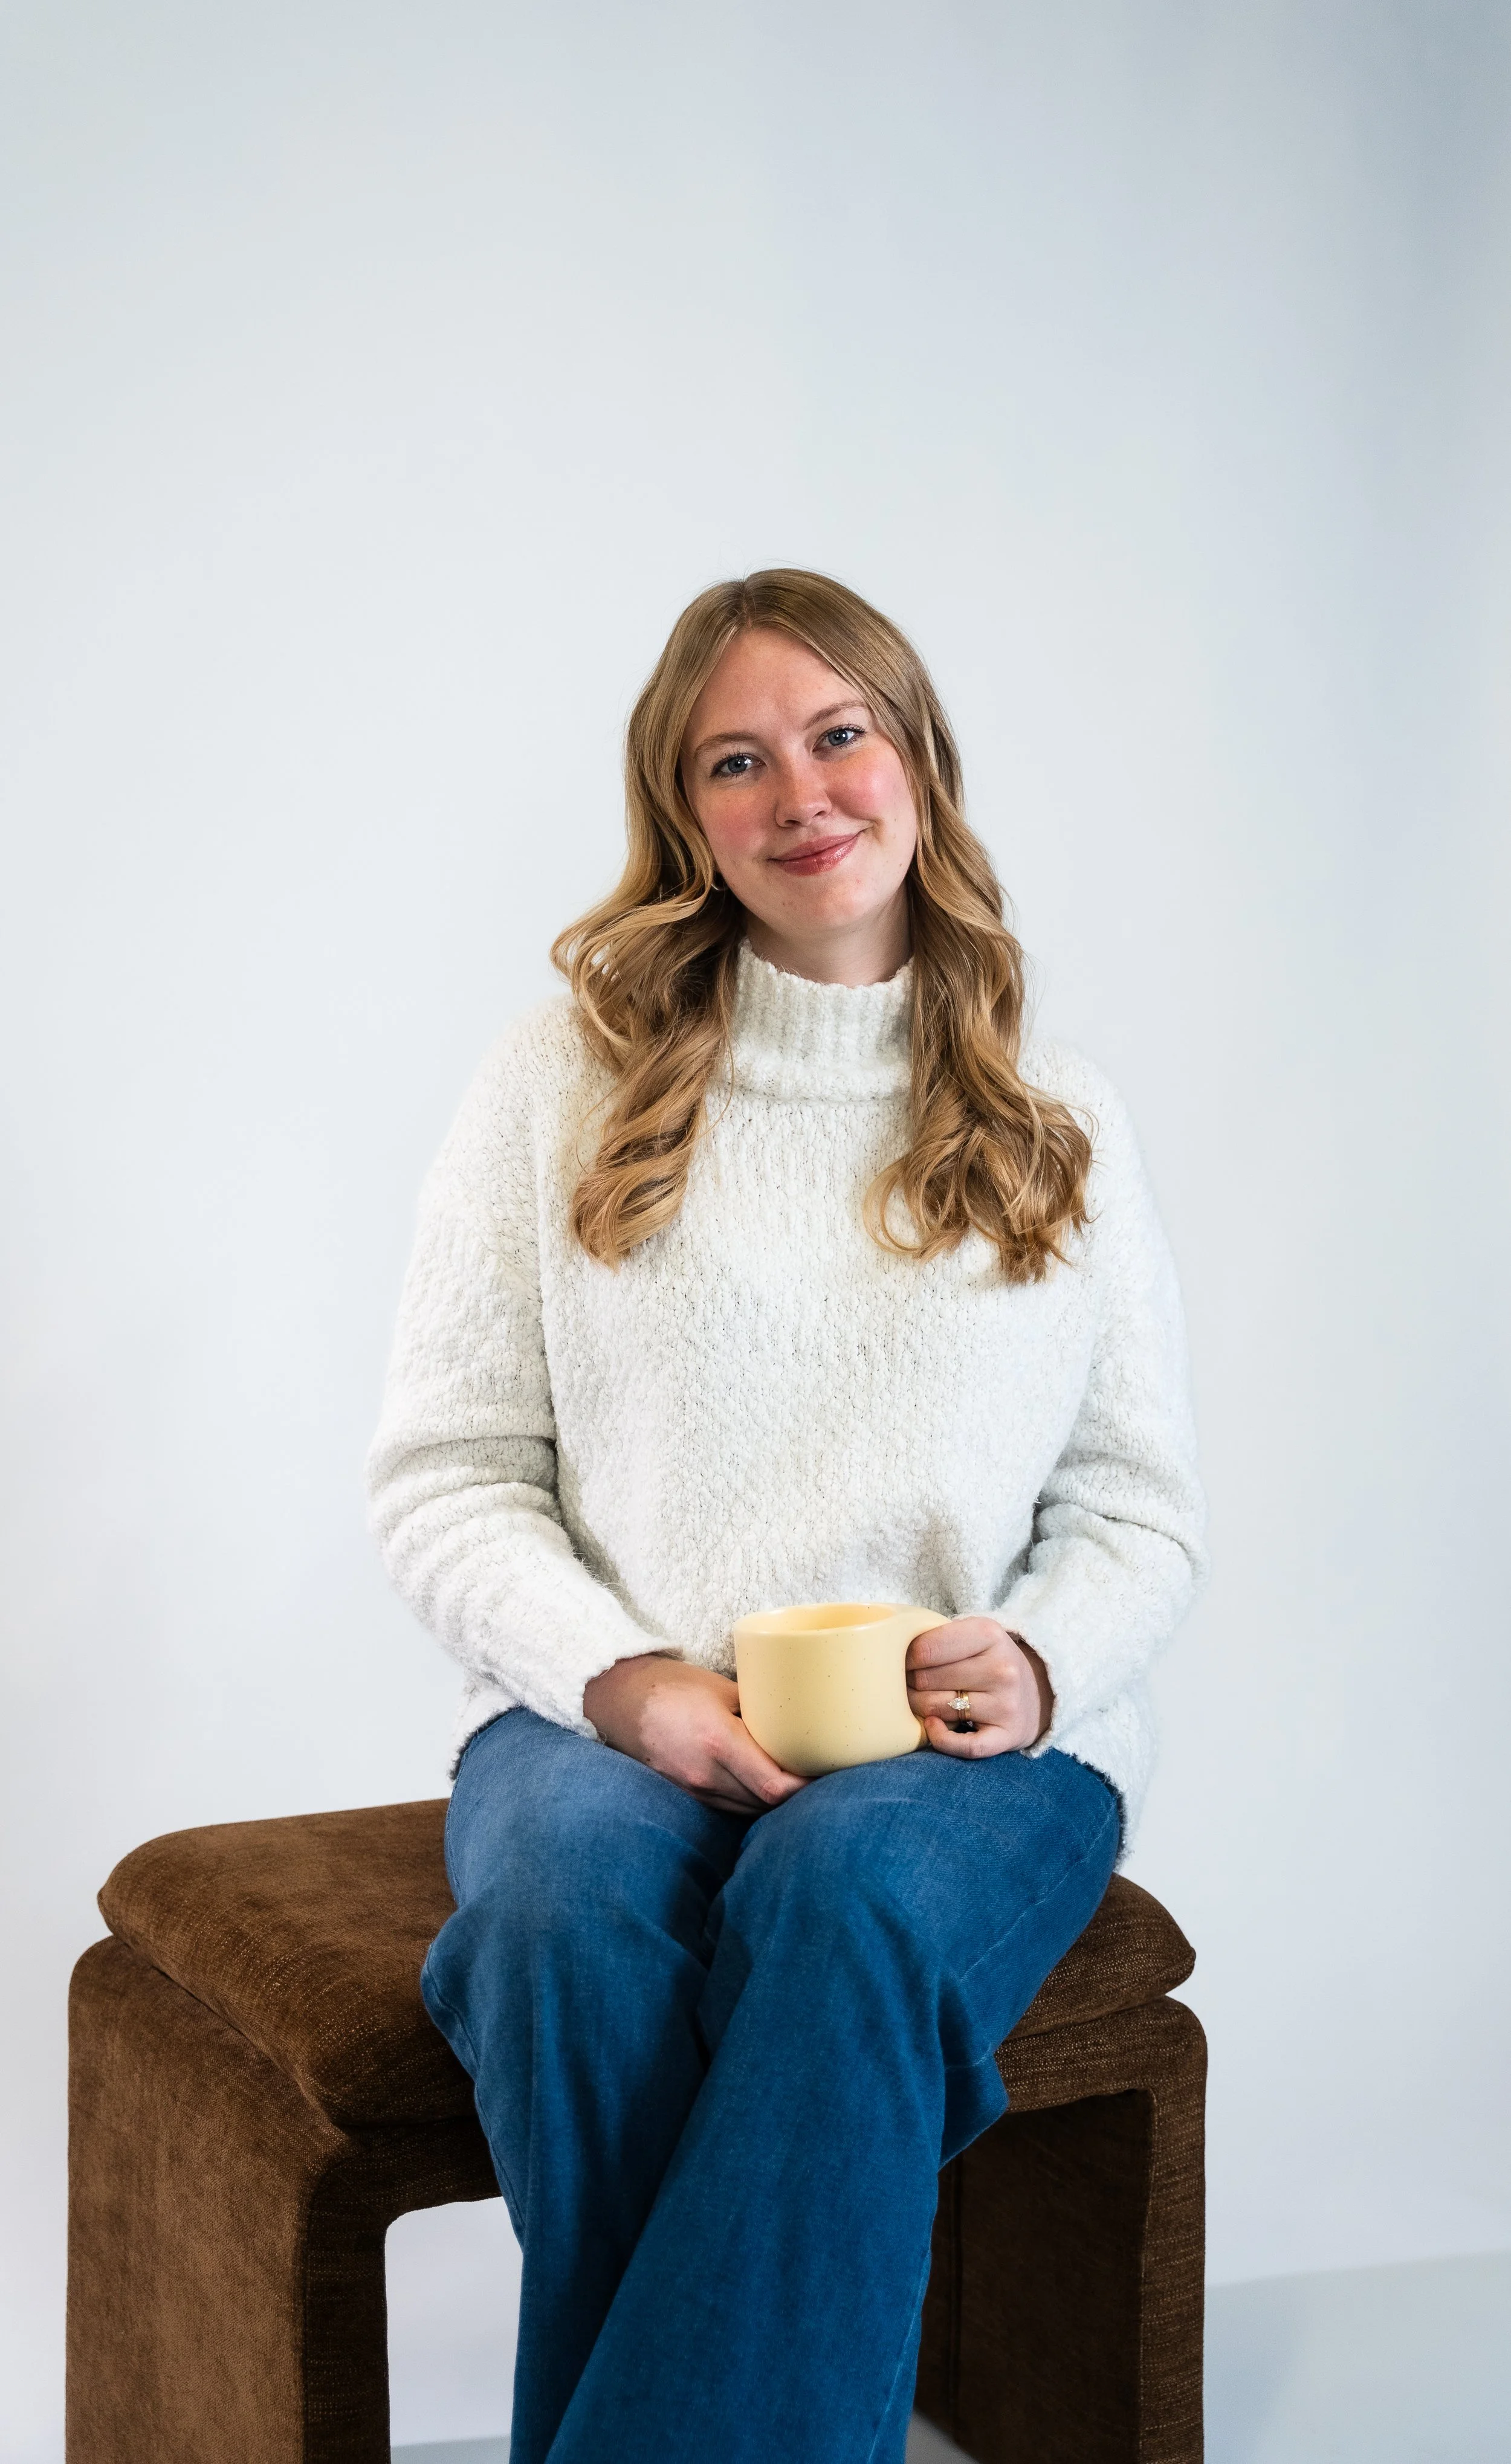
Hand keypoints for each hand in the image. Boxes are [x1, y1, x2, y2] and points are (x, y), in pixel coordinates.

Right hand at [582, 1655, 807, 1815]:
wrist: (619, 1699)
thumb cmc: (672, 1685)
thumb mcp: (721, 1688)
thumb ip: (757, 1710)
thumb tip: (797, 1721)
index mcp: (718, 1742)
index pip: (773, 1785)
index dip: (804, 1788)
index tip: (824, 1775)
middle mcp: (705, 1774)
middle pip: (764, 1803)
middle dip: (794, 1795)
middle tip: (818, 1776)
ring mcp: (693, 1789)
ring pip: (747, 1809)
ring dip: (772, 1800)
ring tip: (795, 1781)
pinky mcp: (685, 1794)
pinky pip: (727, 1805)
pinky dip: (749, 1799)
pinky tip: (761, 1784)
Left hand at [906, 1617, 1053, 1759]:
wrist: (1036, 1692)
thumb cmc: (989, 1660)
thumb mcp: (972, 1634)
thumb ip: (938, 1636)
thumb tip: (888, 1650)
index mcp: (989, 1634)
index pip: (925, 1648)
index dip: (904, 1657)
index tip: (902, 1661)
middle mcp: (1002, 1670)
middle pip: (927, 1680)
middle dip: (909, 1682)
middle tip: (907, 1683)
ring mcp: (1006, 1705)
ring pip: (937, 1709)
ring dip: (918, 1707)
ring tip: (918, 1700)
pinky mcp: (1007, 1736)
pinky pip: (964, 1746)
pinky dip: (941, 1739)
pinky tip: (933, 1726)